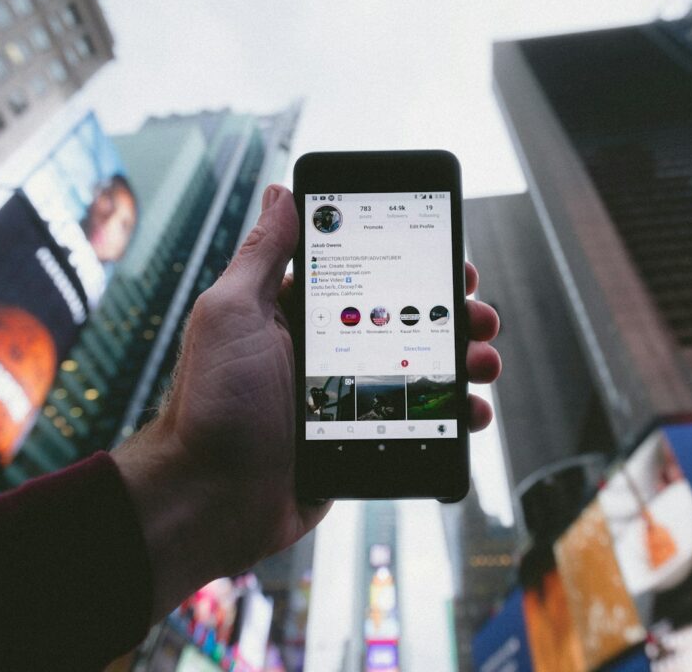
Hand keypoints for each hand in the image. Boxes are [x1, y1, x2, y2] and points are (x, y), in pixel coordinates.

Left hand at [112, 184, 501, 619]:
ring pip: (421, 371)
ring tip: (483, 362)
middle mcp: (326, 352)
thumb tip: (281, 192)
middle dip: (451, 313)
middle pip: (406, 321)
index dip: (413, 264)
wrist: (209, 500)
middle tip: (479, 314)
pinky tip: (471, 412)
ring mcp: (347, 399)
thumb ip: (263, 255)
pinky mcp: (362, 442)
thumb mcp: (232, 314)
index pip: (368, 275)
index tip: (450, 258)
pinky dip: (451, 417)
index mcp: (297, 314)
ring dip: (462, 361)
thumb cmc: (212, 404)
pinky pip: (419, 424)